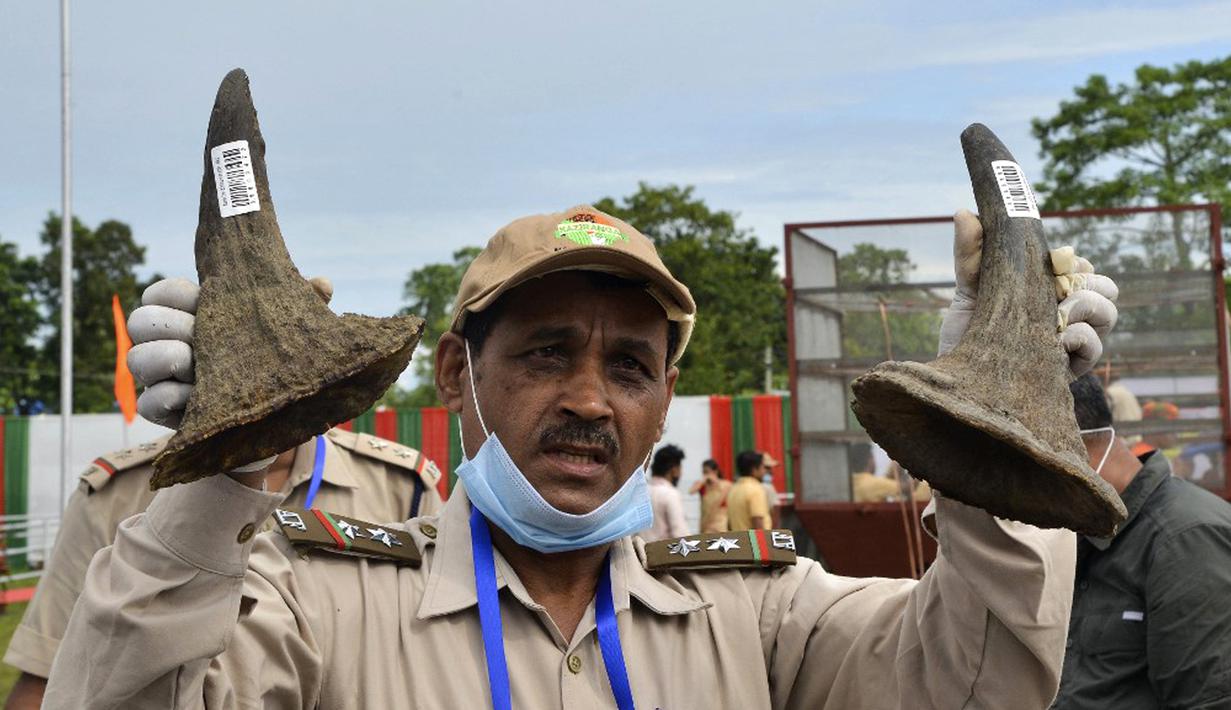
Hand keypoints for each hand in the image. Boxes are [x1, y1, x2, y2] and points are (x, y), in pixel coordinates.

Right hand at [127, 275, 333, 479]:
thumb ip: (303, 305)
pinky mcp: (164, 412)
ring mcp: (162, 378)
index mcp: (194, 315)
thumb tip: (323, 284)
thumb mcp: (291, 332)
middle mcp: (170, 343)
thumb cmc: (278, 362)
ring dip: (163, 358)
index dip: (176, 294)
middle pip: (140, 320)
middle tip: (199, 337)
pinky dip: (170, 396)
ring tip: (194, 364)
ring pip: (136, 359)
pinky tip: (197, 397)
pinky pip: (148, 402)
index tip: (203, 300)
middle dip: (169, 326)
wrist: (276, 418)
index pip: (162, 291)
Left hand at [936, 210, 1117, 376]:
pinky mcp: (1068, 370)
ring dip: (1087, 305)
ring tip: (1057, 314)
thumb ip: (971, 252)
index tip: (1055, 260)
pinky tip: (1057, 340)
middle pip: (1106, 286)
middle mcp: (1066, 315)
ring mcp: (1071, 342)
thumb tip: (964, 212)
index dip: (1074, 260)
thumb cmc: (967, 332)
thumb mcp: (968, 288)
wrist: (957, 377)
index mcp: (1049, 292)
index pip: (1082, 266)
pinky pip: (1095, 347)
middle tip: (1058, 288)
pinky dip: (1082, 337)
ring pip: (1108, 312)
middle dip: (1088, 280)